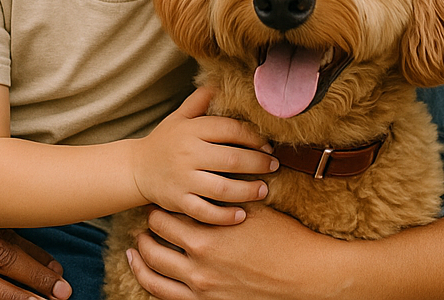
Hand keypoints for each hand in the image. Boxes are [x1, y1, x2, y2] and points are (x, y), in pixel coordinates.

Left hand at [127, 207, 443, 299]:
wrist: (305, 276)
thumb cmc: (282, 236)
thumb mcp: (254, 204)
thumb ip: (230, 185)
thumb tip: (219, 156)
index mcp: (210, 227)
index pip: (169, 208)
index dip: (163, 199)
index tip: (162, 191)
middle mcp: (200, 256)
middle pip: (157, 234)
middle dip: (151, 222)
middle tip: (149, 213)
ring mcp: (200, 285)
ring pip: (153, 266)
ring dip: (143, 252)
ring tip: (138, 242)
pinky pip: (162, 295)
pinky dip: (147, 280)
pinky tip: (141, 269)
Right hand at [130, 88, 275, 224]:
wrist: (136, 168)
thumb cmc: (164, 141)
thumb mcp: (178, 117)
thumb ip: (199, 101)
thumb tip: (219, 82)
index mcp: (191, 130)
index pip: (229, 129)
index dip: (253, 136)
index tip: (268, 144)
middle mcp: (188, 153)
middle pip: (232, 158)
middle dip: (258, 163)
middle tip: (274, 166)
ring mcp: (183, 179)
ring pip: (223, 188)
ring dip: (248, 191)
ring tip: (264, 190)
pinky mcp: (179, 201)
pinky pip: (206, 212)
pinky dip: (226, 216)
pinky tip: (241, 215)